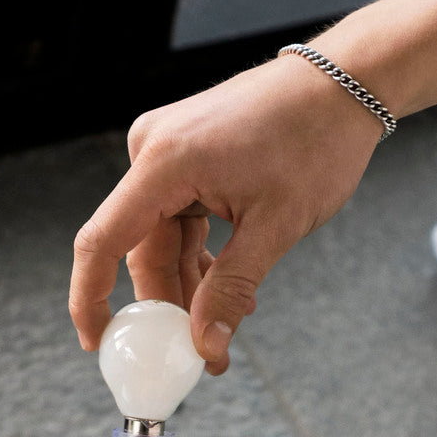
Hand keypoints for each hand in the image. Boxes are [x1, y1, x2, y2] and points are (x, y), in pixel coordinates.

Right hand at [69, 55, 380, 373]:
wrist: (346, 83)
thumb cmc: (316, 140)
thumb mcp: (274, 227)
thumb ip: (230, 290)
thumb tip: (205, 348)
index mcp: (164, 163)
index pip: (101, 242)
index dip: (90, 300)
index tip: (98, 344)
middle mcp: (153, 151)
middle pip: (140, 250)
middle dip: (166, 306)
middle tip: (198, 354)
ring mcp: (167, 151)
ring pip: (163, 241)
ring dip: (189, 286)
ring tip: (226, 329)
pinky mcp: (185, 156)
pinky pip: (179, 221)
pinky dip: (199, 258)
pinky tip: (229, 292)